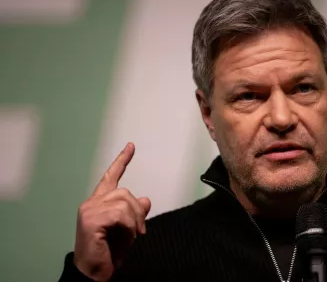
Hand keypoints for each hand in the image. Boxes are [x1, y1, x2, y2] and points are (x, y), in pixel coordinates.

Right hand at [73, 142, 150, 280]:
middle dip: (137, 211)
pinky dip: (129, 226)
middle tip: (139, 230)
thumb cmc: (110, 251)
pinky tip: (127, 237)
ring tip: (131, 236)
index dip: (122, 160)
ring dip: (134, 221)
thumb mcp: (128, 228)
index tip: (131, 146)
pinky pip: (120, 214)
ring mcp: (89, 210)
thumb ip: (135, 213)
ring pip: (124, 202)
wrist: (95, 272)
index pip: (110, 176)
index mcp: (99, 202)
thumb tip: (146, 199)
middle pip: (124, 192)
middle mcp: (92, 202)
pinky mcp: (90, 220)